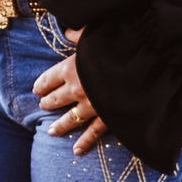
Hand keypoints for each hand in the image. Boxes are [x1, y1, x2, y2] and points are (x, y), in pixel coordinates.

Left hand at [34, 31, 108, 154]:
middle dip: (48, 103)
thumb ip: (79, 34)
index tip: (36, 89)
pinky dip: (85, 142)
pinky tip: (76, 151)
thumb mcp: (95, 34)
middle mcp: (77, 88)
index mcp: (71, 67)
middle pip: (56, 99)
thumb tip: (68, 31)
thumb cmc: (118, 46)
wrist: (144, 65)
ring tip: (50, 131)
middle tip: (43, 106)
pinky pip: (93, 132)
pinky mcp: (106, 117)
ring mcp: (91, 105)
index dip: (42, 84)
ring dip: (60, 125)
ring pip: (70, 118)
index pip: (49, 78)